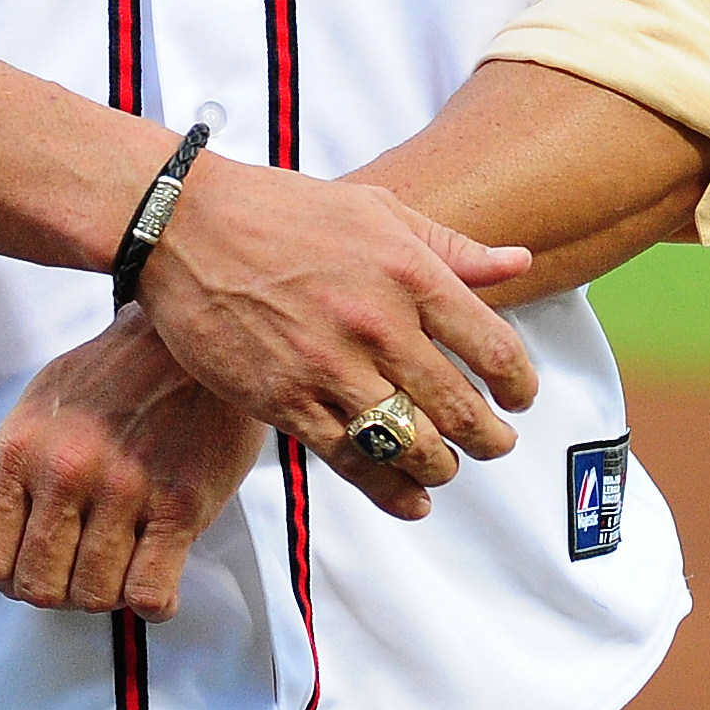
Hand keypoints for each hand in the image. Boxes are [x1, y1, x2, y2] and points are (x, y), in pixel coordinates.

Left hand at [0, 309, 265, 620]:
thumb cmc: (111, 374)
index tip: (33, 568)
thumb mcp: (40, 409)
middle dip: (58, 591)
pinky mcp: (180, 503)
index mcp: (21, 449)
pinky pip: (149, 594)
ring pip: (94, 596)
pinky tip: (155, 571)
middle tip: (79, 569)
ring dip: (106, 593)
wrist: (189, 333)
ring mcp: (124, 488)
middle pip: (39, 588)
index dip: (9, 577)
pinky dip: (150, 600)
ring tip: (119, 563)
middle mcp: (66, 470)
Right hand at [135, 158, 536, 481]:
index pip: (493, 347)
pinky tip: (412, 500)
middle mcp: (376, 323)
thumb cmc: (284, 210)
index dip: (520, 385)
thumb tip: (519, 263)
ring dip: (443, 467)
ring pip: (411, 444)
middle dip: (490, 439)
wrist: (188, 226)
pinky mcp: (284, 400)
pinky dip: (392, 492)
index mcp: (407, 271)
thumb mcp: (376, 209)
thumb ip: (451, 245)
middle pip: (460, 409)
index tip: (521, 398)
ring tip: (448, 466)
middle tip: (497, 445)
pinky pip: (353, 462)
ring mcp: (329, 367)